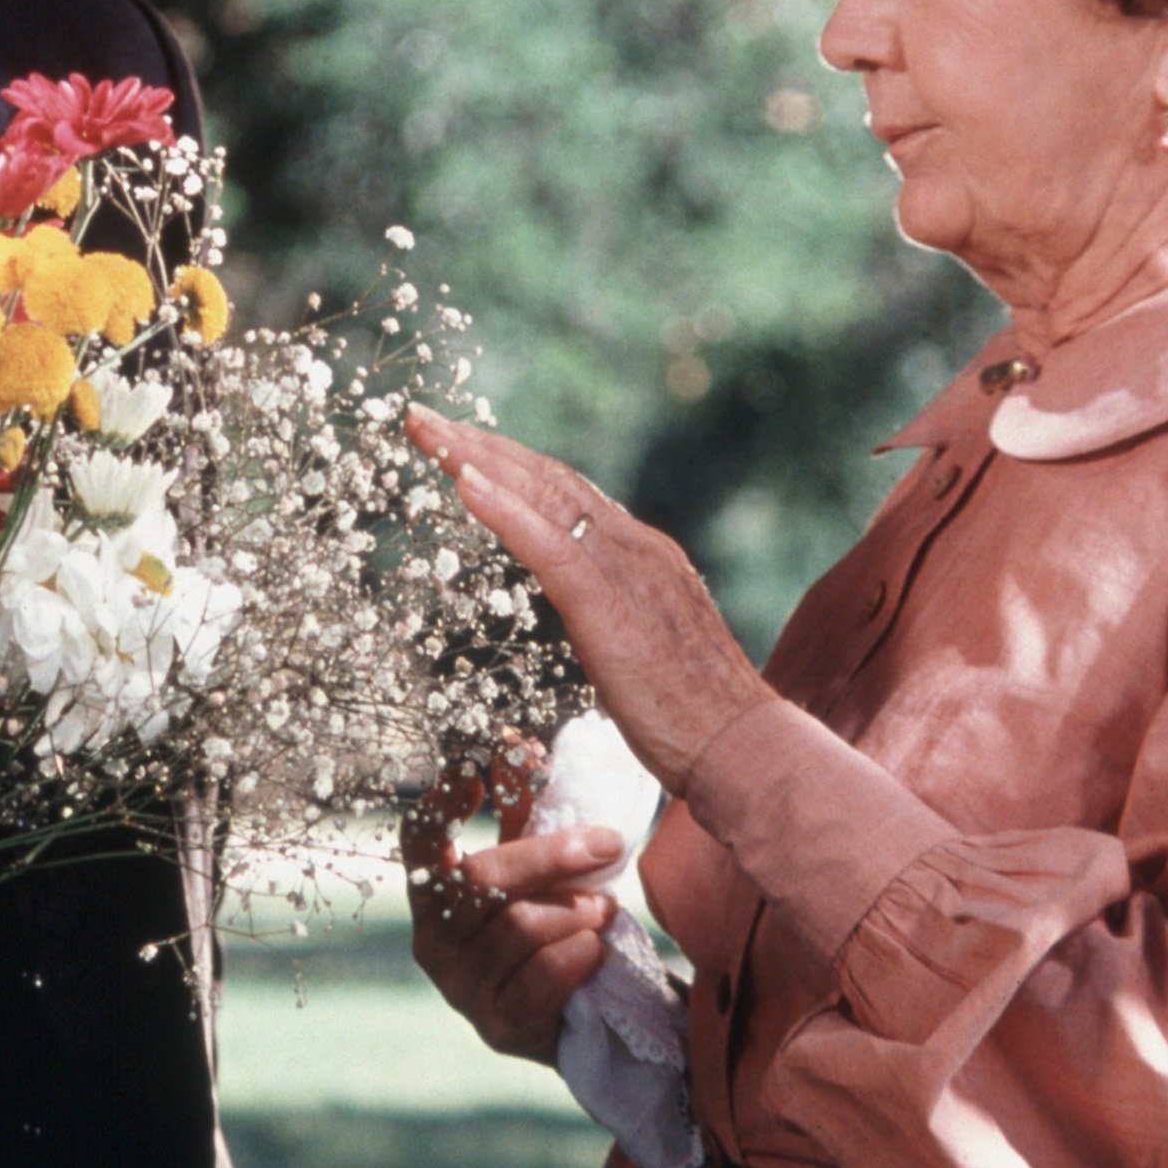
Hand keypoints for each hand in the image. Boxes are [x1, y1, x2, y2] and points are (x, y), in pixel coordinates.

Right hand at [404, 760, 619, 1064]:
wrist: (578, 1017)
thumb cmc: (547, 924)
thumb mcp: (533, 868)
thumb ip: (520, 814)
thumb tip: (520, 745)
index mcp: (433, 891)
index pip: (418, 839)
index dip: (440, 804)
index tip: (474, 771)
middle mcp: (432, 939)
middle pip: (483, 878)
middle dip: (552, 857)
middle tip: (608, 843)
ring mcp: (460, 988)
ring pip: (521, 926)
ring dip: (577, 912)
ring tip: (604, 908)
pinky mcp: (497, 1026)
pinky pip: (544, 977)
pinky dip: (579, 956)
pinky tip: (596, 949)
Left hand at [408, 406, 772, 789]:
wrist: (744, 748)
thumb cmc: (694, 718)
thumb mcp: (646, 648)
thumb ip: (616, 616)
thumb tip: (591, 615)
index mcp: (641, 555)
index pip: (565, 494)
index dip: (511, 466)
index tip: (461, 446)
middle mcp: (633, 546)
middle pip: (545, 479)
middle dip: (481, 445)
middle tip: (422, 418)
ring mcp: (624, 568)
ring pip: (540, 495)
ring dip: (476, 458)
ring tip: (427, 431)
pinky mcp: (607, 602)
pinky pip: (546, 544)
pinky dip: (501, 507)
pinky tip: (462, 480)